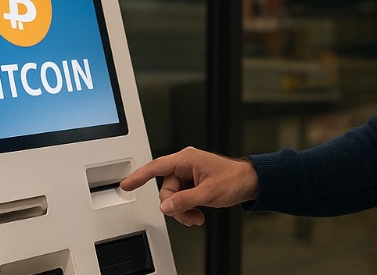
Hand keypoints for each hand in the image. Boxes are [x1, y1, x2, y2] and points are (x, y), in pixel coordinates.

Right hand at [120, 147, 259, 225]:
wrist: (250, 182)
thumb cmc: (234, 179)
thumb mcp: (208, 193)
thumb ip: (184, 200)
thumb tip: (166, 206)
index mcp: (186, 159)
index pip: (156, 167)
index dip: (139, 176)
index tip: (126, 184)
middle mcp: (185, 164)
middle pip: (166, 189)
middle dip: (175, 206)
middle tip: (189, 215)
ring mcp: (190, 174)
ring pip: (174, 196)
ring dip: (183, 210)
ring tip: (197, 217)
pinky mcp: (194, 183)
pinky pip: (182, 198)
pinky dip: (188, 208)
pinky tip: (198, 213)